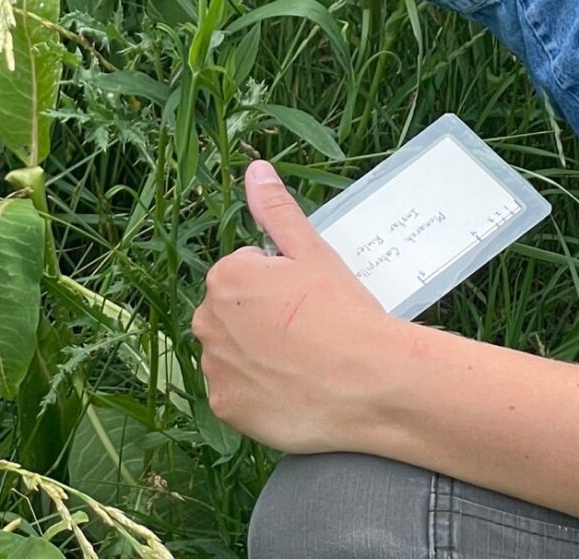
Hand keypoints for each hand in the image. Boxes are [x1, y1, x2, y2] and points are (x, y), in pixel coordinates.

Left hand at [191, 160, 401, 451]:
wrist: (370, 383)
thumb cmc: (344, 313)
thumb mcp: (312, 253)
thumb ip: (277, 210)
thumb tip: (256, 170)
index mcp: (226, 277)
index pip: (246, 275)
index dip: (280, 288)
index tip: (308, 303)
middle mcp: (208, 321)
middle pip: (233, 315)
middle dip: (261, 321)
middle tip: (308, 334)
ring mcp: (215, 368)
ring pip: (233, 355)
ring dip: (256, 358)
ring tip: (303, 365)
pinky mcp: (226, 407)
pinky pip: (236, 395)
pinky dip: (257, 395)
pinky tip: (291, 391)